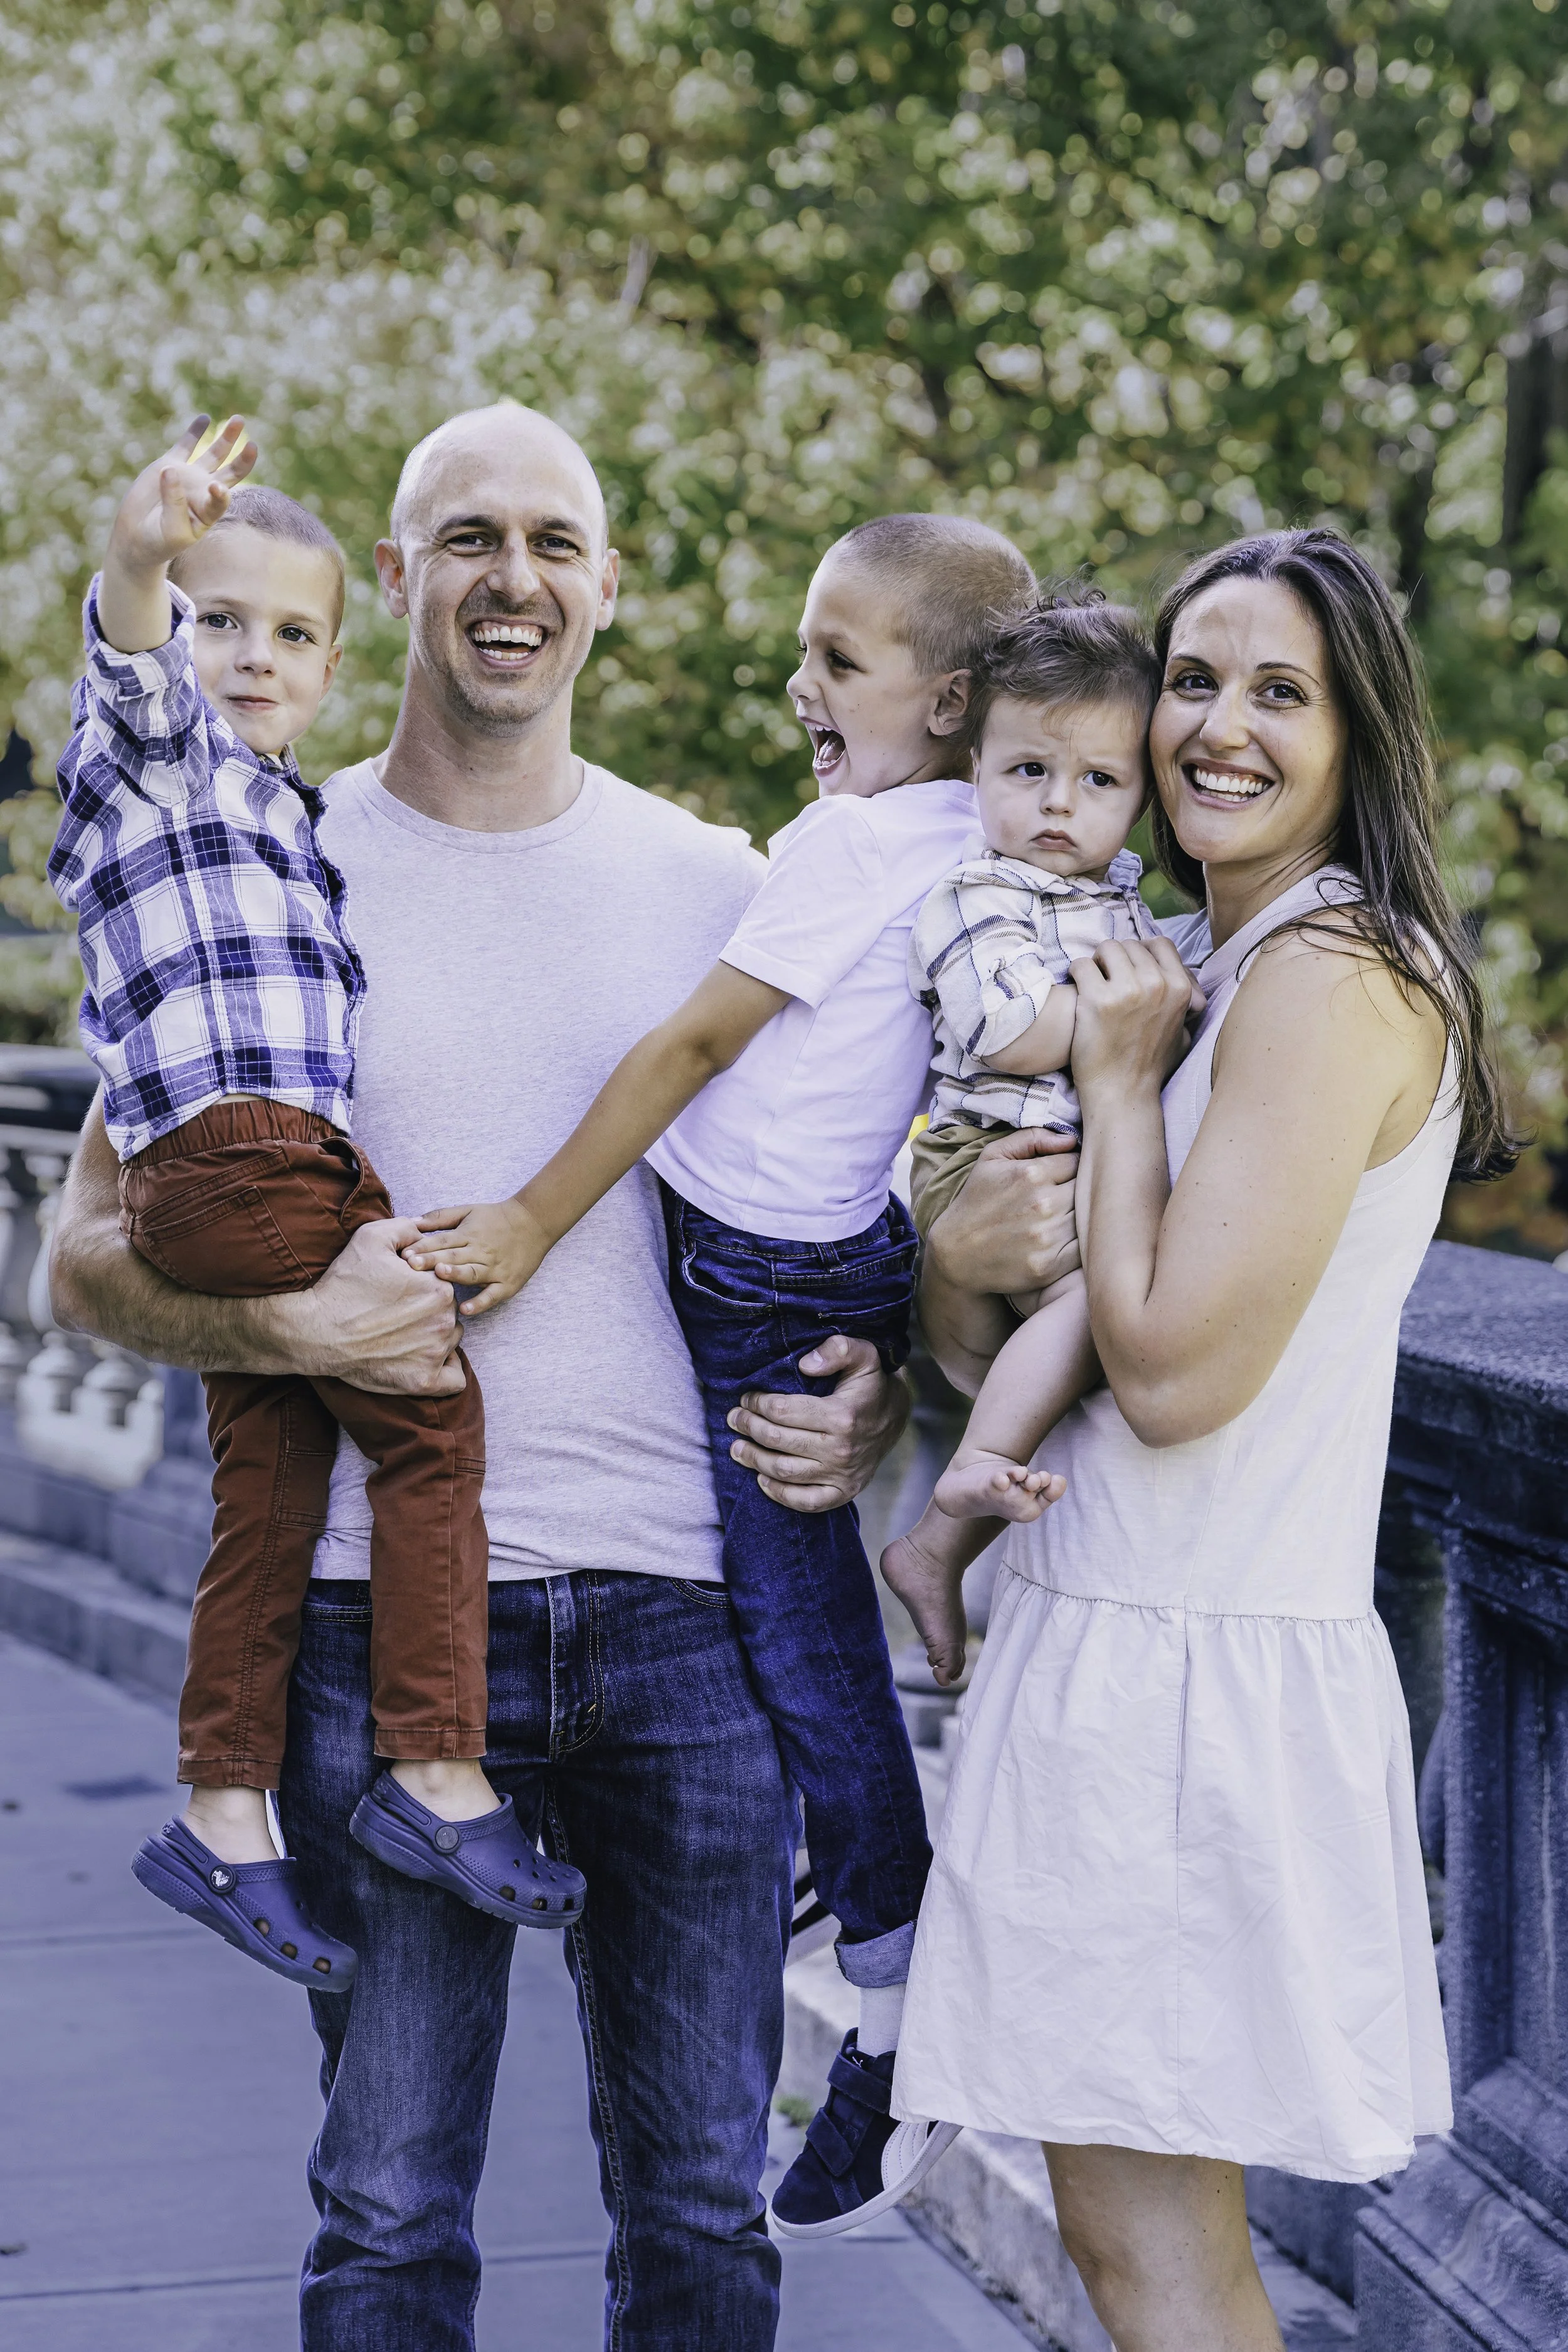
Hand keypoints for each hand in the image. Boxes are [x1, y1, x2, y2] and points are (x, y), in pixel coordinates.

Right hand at [108, 414, 257, 575]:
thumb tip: (170, 470)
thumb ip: (174, 502)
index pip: (221, 499)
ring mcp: (190, 476)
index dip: (222, 493)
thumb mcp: (170, 529)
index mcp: (209, 512)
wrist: (138, 537)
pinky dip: (195, 432)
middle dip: (243, 460)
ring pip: (214, 454)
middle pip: (231, 473)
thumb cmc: (158, 541)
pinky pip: (186, 445)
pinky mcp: (171, 465)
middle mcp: (205, 492)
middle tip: (252, 445)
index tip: (215, 488)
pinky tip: (205, 418)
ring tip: (239, 420)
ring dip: (227, 438)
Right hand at [280, 1218, 466, 1393]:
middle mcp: (444, 1321)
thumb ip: (406, 1228)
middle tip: (398, 1313)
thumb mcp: (371, 1238)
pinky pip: (454, 1379)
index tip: (402, 1290)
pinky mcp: (423, 1381)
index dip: (424, 1284)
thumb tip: (425, 1230)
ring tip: (404, 1334)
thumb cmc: (343, 1285)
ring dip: (435, 1337)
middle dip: (430, 1310)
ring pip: (450, 1340)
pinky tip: (427, 1361)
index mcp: (439, 1288)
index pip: (445, 1284)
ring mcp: (435, 1353)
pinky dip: (446, 1370)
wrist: (315, 1330)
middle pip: (449, 1312)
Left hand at [402, 1198, 550, 1315]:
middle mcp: (480, 1251)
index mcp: (468, 1234)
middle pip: (453, 1257)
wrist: (535, 1222)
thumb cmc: (497, 1218)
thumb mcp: (468, 1210)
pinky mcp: (506, 1284)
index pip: (441, 1241)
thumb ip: (440, 1217)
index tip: (404, 1254)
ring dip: (456, 1274)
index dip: (423, 1247)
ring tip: (439, 1276)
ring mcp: (494, 1269)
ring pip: (471, 1273)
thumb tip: (411, 1222)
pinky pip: (492, 1295)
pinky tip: (466, 1309)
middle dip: (432, 1261)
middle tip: (411, 1266)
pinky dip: (480, 1302)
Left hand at [726, 1334, 910, 1512]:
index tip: (746, 1398)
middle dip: (749, 1428)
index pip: (783, 1411)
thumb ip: (839, 1349)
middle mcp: (841, 1449)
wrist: (897, 1416)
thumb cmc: (872, 1384)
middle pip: (778, 1441)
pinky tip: (761, 1480)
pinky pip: (806, 1501)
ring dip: (755, 1460)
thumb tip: (805, 1364)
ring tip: (737, 1448)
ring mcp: (843, 1474)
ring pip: (785, 1471)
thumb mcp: (864, 1354)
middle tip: (735, 1419)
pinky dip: (779, 1494)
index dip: (758, 1403)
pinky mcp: (845, 1492)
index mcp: (841, 1415)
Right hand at [926, 1127, 1079, 1297]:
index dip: (1071, 1167)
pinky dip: (1077, 1243)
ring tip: (1059, 1219)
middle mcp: (1043, 1204)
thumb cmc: (976, 1201)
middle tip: (1062, 1198)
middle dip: (1077, 1191)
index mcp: (1031, 1174)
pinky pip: (1083, 1249)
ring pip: (1087, 1218)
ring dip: (1079, 1218)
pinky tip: (1060, 1240)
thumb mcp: (992, 1158)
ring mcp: (1047, 1237)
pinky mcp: (1050, 1266)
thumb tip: (1071, 1139)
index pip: (1077, 1161)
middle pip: (1086, 1189)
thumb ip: (1031, 1138)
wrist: (955, 1254)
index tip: (1061, 1177)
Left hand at [1069, 936, 1199, 1095]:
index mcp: (1180, 987)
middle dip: (1115, 959)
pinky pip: (1083, 965)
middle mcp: (1157, 984)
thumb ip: (1186, 1003)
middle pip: (1129, 944)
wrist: (1123, 1092)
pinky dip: (1077, 974)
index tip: (1128, 967)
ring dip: (1097, 963)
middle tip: (1106, 978)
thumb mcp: (1183, 1033)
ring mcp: (1128, 990)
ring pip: (1106, 948)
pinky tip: (1078, 991)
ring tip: (1093, 982)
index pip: (1159, 943)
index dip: (1141, 951)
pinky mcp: (1097, 1000)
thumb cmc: (1151, 1065)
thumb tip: (1191, 986)